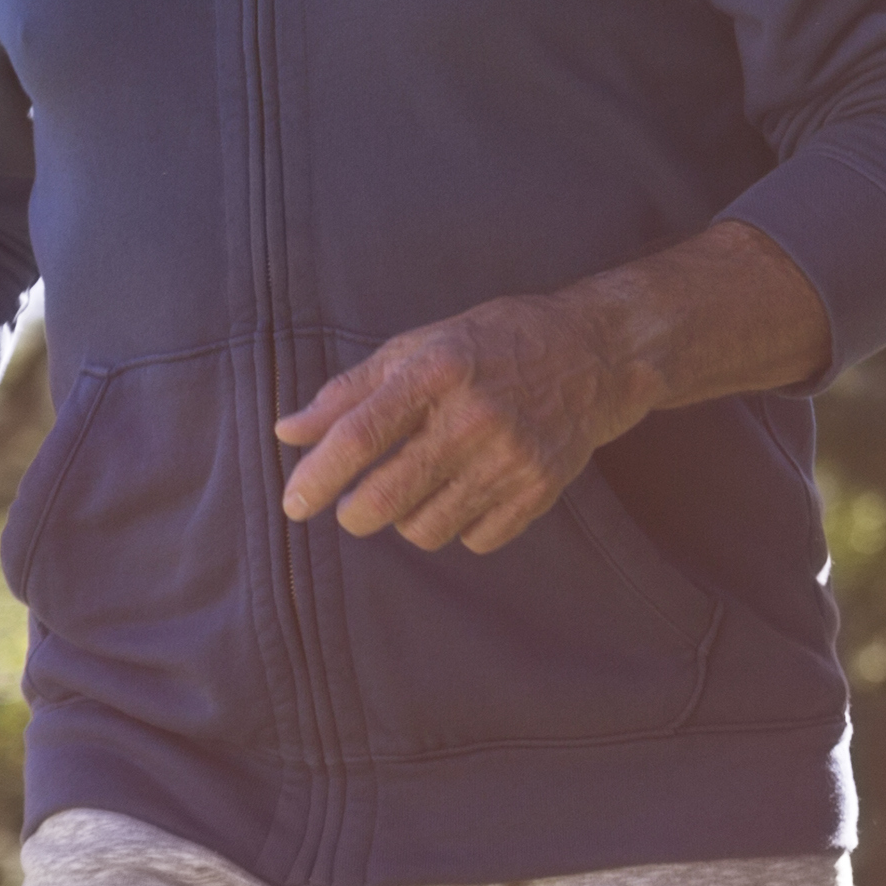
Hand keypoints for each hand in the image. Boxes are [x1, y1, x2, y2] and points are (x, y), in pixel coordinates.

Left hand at [275, 292, 641, 553]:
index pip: (358, 436)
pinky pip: (474, 540)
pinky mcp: (541, 488)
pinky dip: (460, 526)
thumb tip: (288, 433)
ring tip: (422, 489)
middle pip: (383, 500)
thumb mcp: (421, 347)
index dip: (316, 477)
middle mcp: (475, 417)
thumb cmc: (495, 344)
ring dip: (408, 520)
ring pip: (424, 530)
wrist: (598, 351)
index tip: (294, 504)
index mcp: (437, 372)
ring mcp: (512, 457)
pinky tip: (468, 492)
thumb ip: (350, 391)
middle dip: (354, 513)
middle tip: (356, 505)